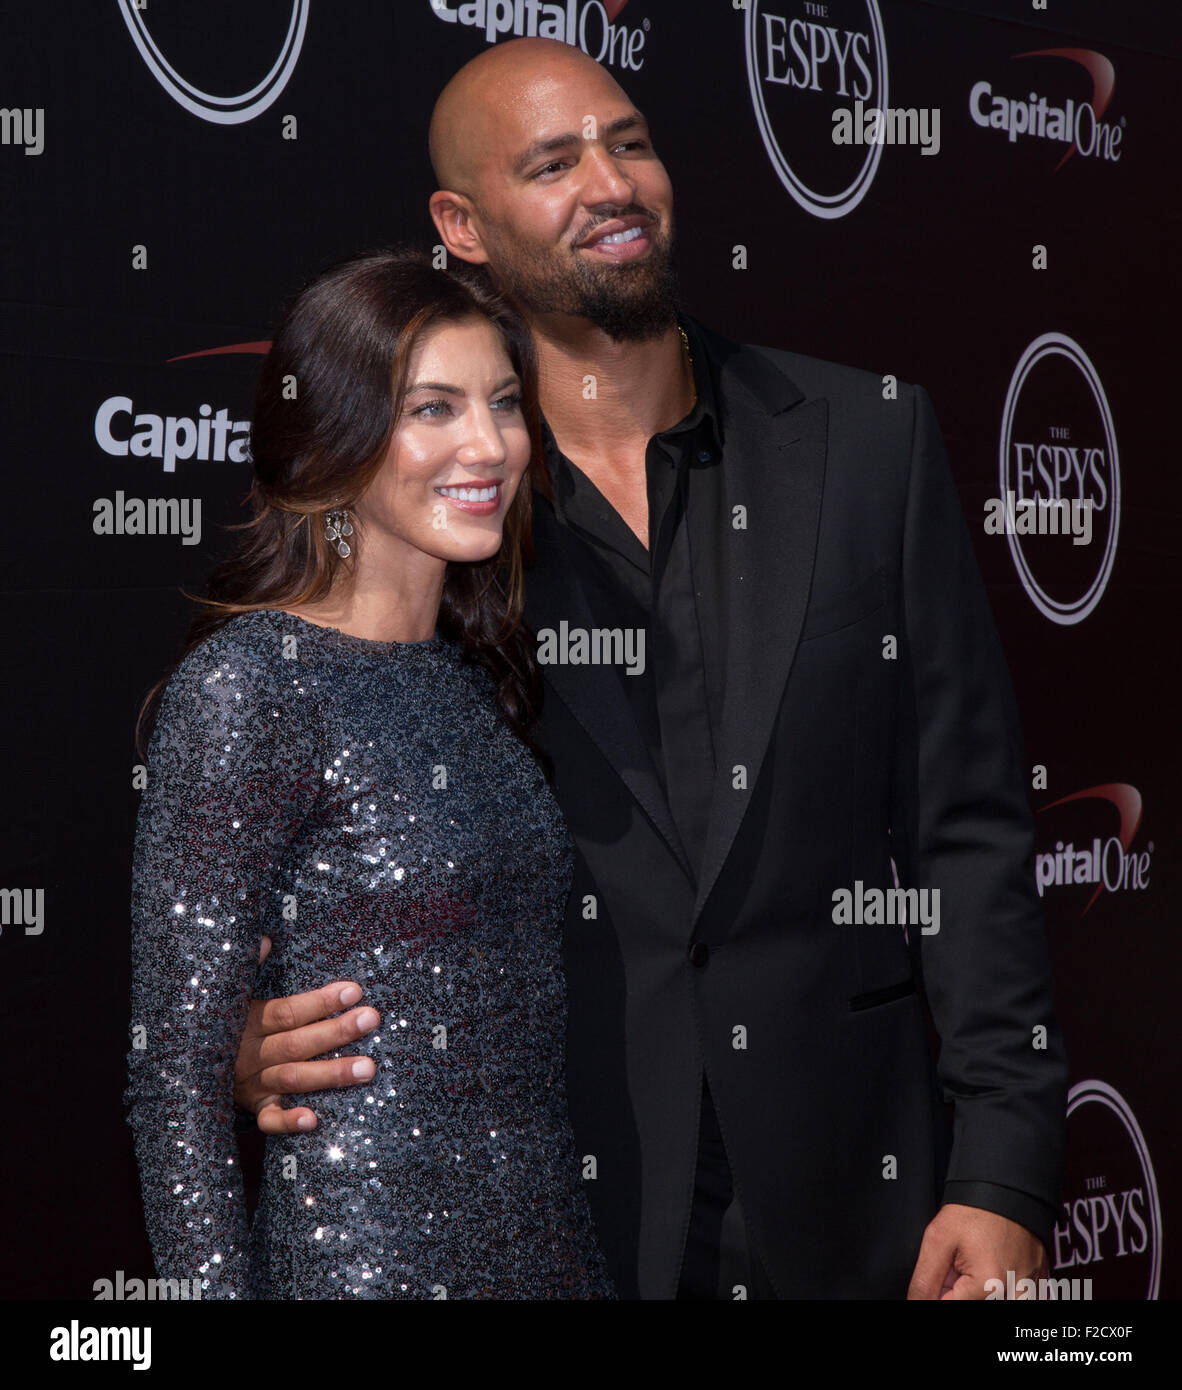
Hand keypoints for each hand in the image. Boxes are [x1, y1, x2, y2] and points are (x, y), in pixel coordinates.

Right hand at [233, 935, 380, 1133]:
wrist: (183, 1067)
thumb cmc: (220, 1022)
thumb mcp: (226, 993)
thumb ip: (247, 967)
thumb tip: (265, 940)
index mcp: (246, 1022)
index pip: (287, 1012)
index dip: (320, 1001)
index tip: (354, 991)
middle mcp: (249, 1054)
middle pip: (297, 1043)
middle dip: (336, 1032)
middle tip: (371, 1019)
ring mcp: (252, 1083)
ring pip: (294, 1078)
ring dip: (331, 1074)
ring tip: (369, 1068)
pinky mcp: (253, 1107)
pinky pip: (270, 1120)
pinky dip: (289, 1121)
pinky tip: (315, 1119)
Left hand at [906, 1203, 1047, 1299]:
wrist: (1006, 1188)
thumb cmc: (975, 1209)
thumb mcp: (938, 1239)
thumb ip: (925, 1280)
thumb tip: (916, 1304)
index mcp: (989, 1284)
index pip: (951, 1309)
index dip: (938, 1293)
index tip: (944, 1274)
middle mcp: (1015, 1293)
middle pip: (975, 1305)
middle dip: (960, 1292)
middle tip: (959, 1267)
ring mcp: (1031, 1290)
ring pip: (998, 1303)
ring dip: (981, 1292)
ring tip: (978, 1266)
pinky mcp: (1039, 1284)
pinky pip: (1018, 1298)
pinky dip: (1003, 1290)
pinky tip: (995, 1268)